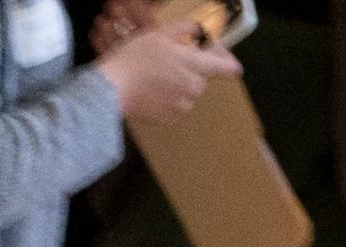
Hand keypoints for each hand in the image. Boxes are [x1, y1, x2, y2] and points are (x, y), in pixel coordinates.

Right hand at [96, 18, 235, 123]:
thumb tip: (197, 29)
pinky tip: (152, 96)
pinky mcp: (167, 119)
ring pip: (187, 96)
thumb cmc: (134, 60)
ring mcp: (180, 105)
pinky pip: (174, 110)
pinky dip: (166, 103)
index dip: (230, 66)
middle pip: (200, 81)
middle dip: (190, 75)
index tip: (235, 68)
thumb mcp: (158, 34)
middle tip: (170, 68)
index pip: (224, 67)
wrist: (111, 91)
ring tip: (158, 83)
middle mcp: (193, 87)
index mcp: (195, 65)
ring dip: (178, 89)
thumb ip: (183, 29)